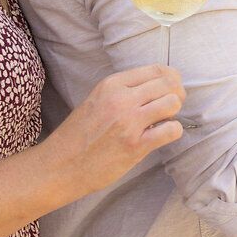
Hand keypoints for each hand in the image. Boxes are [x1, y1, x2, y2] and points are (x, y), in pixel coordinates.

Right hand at [39, 66, 184, 200]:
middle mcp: (121, 99)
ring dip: (174, 113)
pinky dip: (173, 132)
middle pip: (168, 84)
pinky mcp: (135, 145)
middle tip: (170, 108)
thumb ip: (123, 91)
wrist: (60, 166)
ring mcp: (129, 122)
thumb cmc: (79, 135)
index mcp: (112, 84)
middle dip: (177, 94)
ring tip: (163, 122)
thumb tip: (157, 87)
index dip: (171, 79)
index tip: (171, 89)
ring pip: (172, 103)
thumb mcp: (97, 100)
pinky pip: (171, 130)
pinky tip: (162, 136)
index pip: (156, 70)